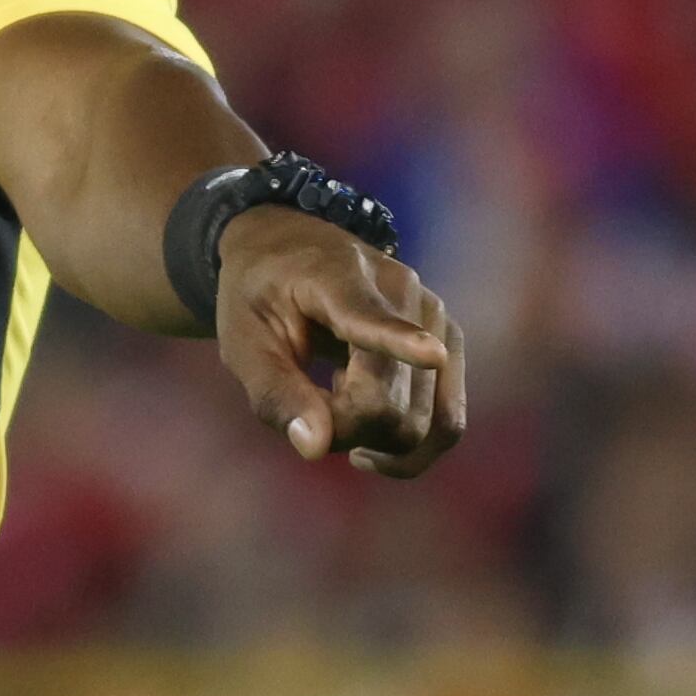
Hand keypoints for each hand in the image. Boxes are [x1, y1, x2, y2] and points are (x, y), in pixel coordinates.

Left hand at [214, 208, 466, 477]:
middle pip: (393, 405)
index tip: (431, 355)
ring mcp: (438, 320)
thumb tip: (316, 448)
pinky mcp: (452, 345)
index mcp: (338, 278)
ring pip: (426, 422)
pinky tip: (364, 433)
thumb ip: (275, 393)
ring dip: (375, 439)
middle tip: (305, 409)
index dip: (400, 340)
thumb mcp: (243, 343)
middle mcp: (405, 294)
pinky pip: (447, 421)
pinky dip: (406, 443)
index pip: (371, 318)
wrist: (292, 248)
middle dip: (346, 430)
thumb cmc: (258, 296)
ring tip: (332, 405)